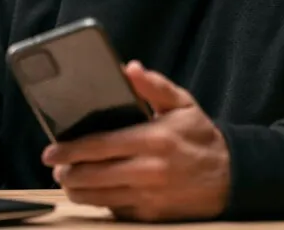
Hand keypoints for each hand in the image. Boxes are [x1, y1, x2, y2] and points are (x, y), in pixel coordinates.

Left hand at [42, 61, 229, 221]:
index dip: (70, 150)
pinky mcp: (152, 216)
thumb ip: (153, 85)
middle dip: (66, 172)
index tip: (50, 151)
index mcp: (153, 140)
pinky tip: (93, 192)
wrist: (232, 177)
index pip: (99, 146)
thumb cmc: (200, 136)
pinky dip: (100, 202)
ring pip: (99, 197)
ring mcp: (150, 197)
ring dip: (77, 190)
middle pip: (92, 175)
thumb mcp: (182, 103)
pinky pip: (116, 210)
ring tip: (67, 180)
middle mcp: (149, 171)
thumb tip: (129, 68)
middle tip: (54, 166)